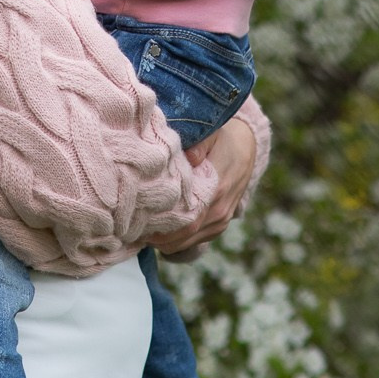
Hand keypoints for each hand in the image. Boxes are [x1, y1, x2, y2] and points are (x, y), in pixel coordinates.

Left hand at [150, 111, 263, 256]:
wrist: (247, 149)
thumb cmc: (222, 140)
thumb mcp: (211, 134)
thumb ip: (199, 144)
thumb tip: (189, 157)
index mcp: (217, 189)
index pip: (187, 219)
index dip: (161, 226)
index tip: (138, 222)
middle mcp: (220, 210)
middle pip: (184, 236)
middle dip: (156, 237)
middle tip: (131, 230)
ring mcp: (221, 220)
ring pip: (187, 242)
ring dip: (164, 241)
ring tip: (140, 232)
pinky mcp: (219, 225)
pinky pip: (195, 241)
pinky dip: (175, 240)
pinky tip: (157, 231)